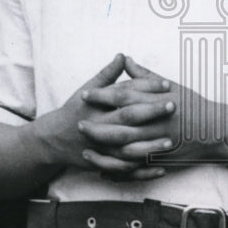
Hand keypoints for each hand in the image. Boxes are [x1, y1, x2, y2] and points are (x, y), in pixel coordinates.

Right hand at [36, 54, 170, 180]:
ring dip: (149, 146)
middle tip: (173, 105)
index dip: (145, 87)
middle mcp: (98, 125)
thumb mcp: (88, 89)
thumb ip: (107, 74)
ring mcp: (100, 147)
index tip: (167, 84)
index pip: (124, 93)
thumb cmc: (75, 110)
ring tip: (170, 142)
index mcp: (97, 105)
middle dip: (150, 112)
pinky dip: (142, 171)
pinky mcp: (103, 163)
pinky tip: (161, 168)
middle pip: (127, 118)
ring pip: (127, 148)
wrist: (54, 139)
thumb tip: (122, 55)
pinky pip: (124, 170)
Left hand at [78, 56, 217, 178]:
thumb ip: (144, 75)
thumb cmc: (193, 105)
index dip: (102, 95)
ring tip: (86, 149)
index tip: (85, 95)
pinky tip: (105, 170)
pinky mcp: (162, 159)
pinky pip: (137, 167)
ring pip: (127, 148)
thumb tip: (125, 59)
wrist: (215, 130)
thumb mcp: (170, 85)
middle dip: (98, 125)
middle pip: (122, 123)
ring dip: (105, 149)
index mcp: (156, 100)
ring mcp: (159, 142)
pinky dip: (120, 170)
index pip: (124, 95)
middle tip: (78, 124)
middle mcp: (157, 121)